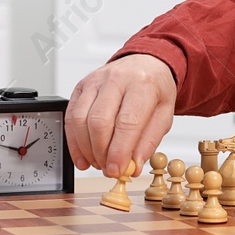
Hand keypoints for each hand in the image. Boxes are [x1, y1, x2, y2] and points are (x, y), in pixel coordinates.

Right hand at [65, 54, 176, 177]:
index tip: (118, 171)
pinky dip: (74, 141)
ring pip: (80, 120)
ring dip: (86, 149)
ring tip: (98, 163)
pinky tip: (83, 156)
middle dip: (101, 152)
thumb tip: (132, 167)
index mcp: (142, 84)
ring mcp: (95, 81)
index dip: (119, 151)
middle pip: (99, 121)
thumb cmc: (154, 89)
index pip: (127, 122)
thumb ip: (148, 142)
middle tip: (109, 169)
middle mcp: (116, 79)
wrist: (144, 63)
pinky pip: (71, 116)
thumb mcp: (163, 115)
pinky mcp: (81, 86)